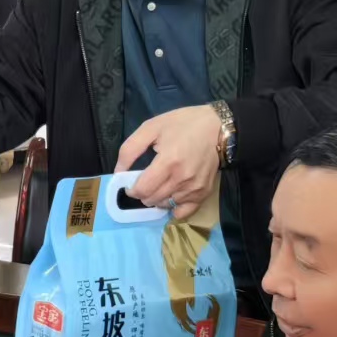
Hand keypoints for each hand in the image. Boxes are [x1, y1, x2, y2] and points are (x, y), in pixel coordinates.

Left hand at [116, 104, 222, 218]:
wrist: (218, 128)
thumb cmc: (183, 124)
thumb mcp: (151, 127)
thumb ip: (130, 150)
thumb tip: (118, 172)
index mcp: (168, 161)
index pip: (142, 190)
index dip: (131, 189)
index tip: (131, 183)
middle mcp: (182, 179)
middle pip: (152, 200)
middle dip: (143, 193)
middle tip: (146, 180)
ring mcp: (194, 188)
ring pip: (165, 205)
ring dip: (157, 198)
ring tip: (160, 183)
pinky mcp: (204, 193)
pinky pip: (183, 212)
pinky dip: (173, 207)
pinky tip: (172, 195)